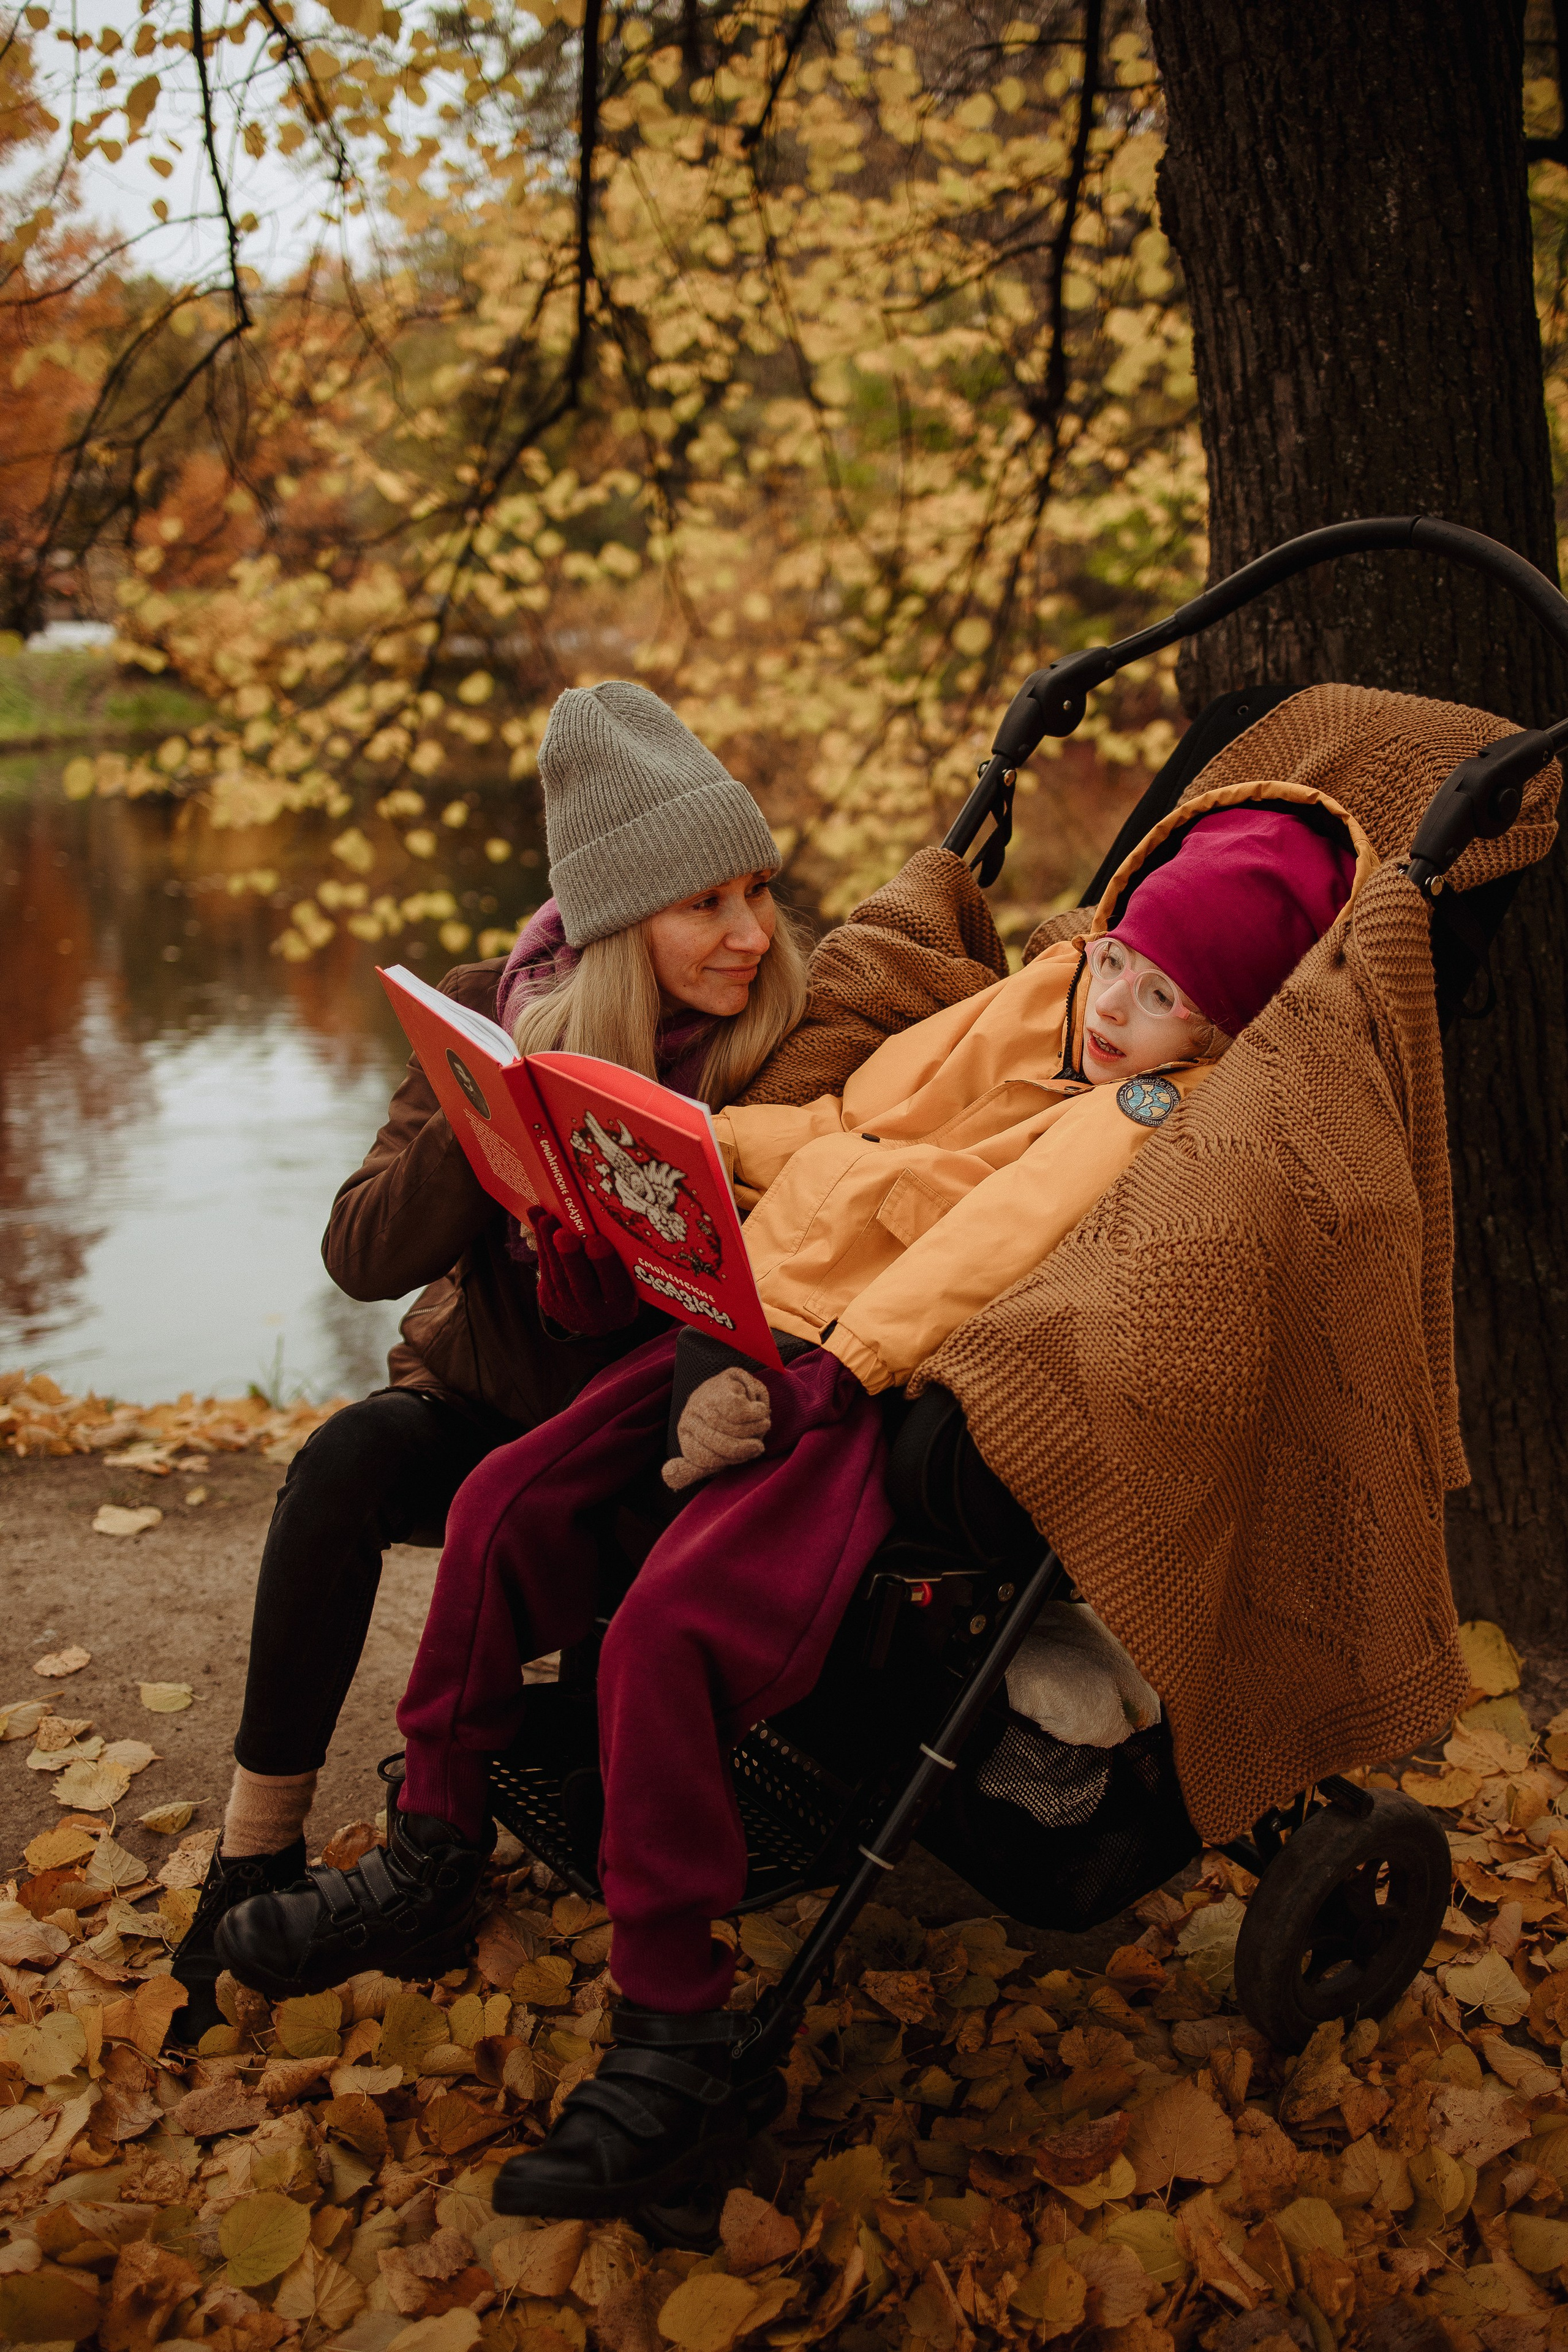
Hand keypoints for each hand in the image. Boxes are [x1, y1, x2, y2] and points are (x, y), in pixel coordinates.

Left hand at [527, 1207, 638, 1336]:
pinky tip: (538, 1223)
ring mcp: (568, 1309)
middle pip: (581, 1285)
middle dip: (570, 1257)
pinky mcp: (550, 1301)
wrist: (594, 1320)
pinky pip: (545, 1272)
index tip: (597, 1241)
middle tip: (562, 1234)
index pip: (616, 1286)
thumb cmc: (614, 1286)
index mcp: (621, 1306)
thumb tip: (602, 1223)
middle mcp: (594, 1313)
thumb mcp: (625, 1279)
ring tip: (544, 1219)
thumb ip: (617, 1258)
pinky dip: (543, 1245)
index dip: (605, 1264)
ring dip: (549, 1245)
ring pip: (557, 1276)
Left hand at [662, 1365, 771, 1489]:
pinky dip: (756, 1413)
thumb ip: (691, 1469)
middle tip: (758, 1447)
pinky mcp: (724, 1382)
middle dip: (744, 1448)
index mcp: (685, 1432)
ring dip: (754, 1429)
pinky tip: (759, 1409)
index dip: (729, 1460)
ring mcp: (706, 1397)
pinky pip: (742, 1409)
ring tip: (762, 1425)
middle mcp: (690, 1414)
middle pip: (719, 1443)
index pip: (704, 1458)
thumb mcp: (706, 1449)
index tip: (747, 1456)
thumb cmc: (721, 1425)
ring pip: (732, 1426)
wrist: (731, 1386)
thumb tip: (668, 1478)